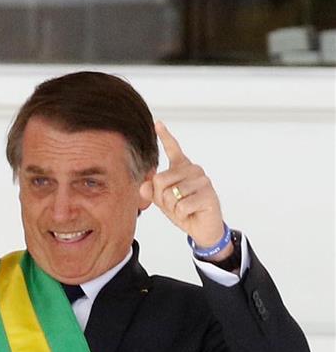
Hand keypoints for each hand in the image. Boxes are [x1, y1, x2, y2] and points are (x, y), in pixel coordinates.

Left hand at [139, 122, 230, 256]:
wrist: (203, 229)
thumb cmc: (184, 211)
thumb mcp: (163, 202)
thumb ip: (152, 192)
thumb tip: (143, 186)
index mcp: (182, 168)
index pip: (173, 149)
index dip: (165, 136)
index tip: (158, 123)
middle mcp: (193, 169)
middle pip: (160, 179)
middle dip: (162, 198)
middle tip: (175, 205)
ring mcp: (202, 180)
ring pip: (171, 194)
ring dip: (173, 208)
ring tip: (185, 209)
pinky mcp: (208, 194)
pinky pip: (182, 206)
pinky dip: (182, 214)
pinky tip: (192, 212)